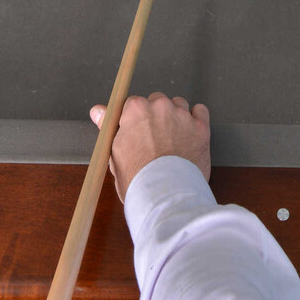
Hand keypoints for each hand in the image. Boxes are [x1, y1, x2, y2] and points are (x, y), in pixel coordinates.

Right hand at [90, 92, 211, 201]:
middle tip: (154, 141)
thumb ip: (108, 126)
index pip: (133, 104)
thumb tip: (97, 111)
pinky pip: (200, 111)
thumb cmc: (138, 179)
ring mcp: (182, 115)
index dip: (135, 120)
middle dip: (156, 117)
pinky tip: (189, 136)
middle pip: (157, 102)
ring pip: (178, 105)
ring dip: (176, 118)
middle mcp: (160, 106)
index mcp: (136, 110)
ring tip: (173, 142)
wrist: (166, 197)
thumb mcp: (114, 153)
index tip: (137, 132)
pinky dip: (196, 120)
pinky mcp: (201, 126)